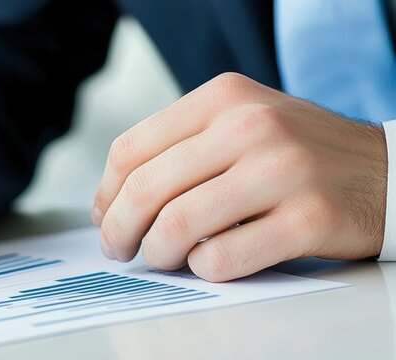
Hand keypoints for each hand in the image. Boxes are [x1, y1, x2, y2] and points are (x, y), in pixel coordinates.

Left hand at [93, 73, 386, 281]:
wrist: (386, 170)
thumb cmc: (297, 154)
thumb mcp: (239, 125)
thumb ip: (177, 151)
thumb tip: (108, 205)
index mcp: (224, 98)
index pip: (132, 149)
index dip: (107, 193)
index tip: (106, 218)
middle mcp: (251, 126)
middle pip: (147, 188)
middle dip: (120, 230)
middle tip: (120, 250)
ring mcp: (283, 171)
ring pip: (178, 225)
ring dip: (158, 254)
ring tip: (164, 259)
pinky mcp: (309, 218)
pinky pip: (223, 258)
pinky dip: (203, 269)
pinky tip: (210, 262)